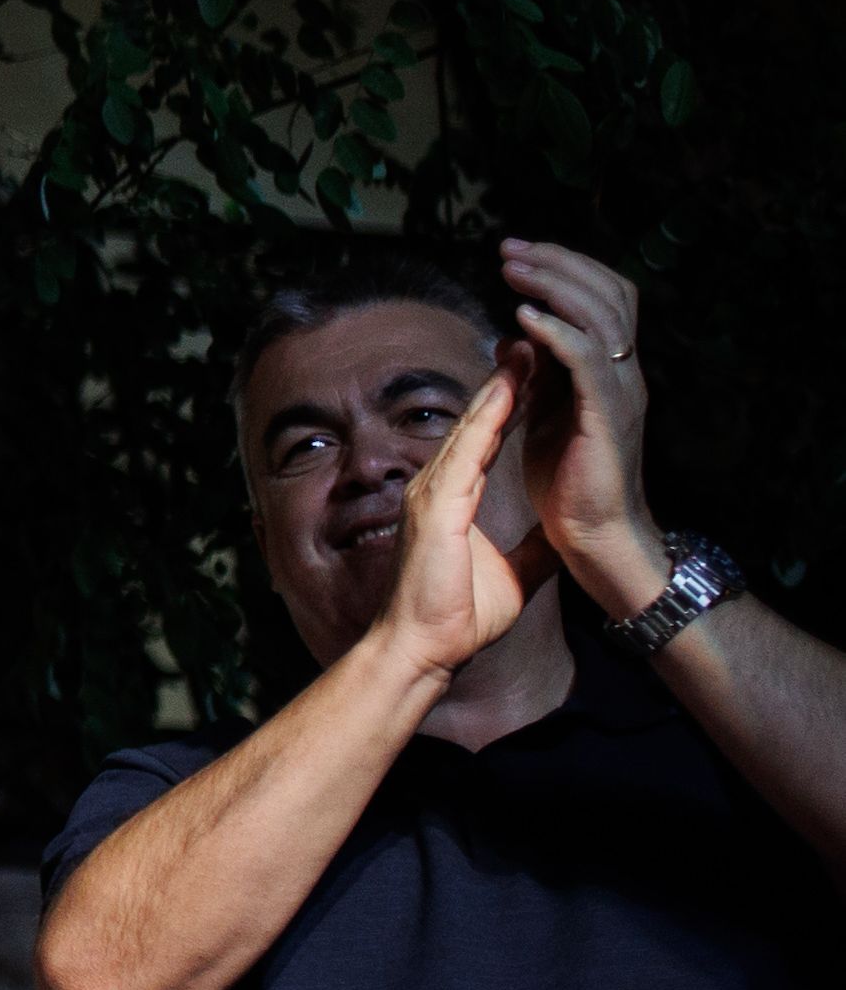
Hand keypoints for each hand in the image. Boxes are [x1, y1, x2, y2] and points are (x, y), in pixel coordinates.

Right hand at [374, 355, 542, 679]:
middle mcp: (437, 486)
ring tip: (526, 348)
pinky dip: (489, 416)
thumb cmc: (460, 618)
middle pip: (478, 421)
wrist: (427, 648)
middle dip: (507, 380)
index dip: (512, 404)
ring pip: (472, 425)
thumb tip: (562, 535)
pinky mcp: (437, 504)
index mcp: (454, 499)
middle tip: (532, 340)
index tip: (539, 374)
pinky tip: (508, 387)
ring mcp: (432, 492)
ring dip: (500, 385)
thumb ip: (535, 548)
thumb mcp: (517, 573)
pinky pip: (468, 449)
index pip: (487, 440)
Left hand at [499, 239, 666, 616]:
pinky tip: (524, 317)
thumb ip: (538, 376)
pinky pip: (586, 360)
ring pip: (599, 316)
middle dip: (557, 264)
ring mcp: (618, 392)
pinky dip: (557, 333)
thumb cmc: (570, 483)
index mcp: (609, 370)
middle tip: (511, 249)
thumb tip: (513, 339)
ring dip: (553, 287)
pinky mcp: (606, 416)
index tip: (518, 254)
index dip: (565, 269)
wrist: (594, 536)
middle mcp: (622, 373)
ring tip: (514, 270)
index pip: (602, 298)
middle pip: (606, 293)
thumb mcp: (549, 414)